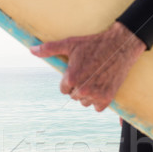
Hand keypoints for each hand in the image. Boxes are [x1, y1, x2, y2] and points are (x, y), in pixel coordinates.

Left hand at [30, 21, 145, 111]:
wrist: (121, 45)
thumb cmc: (94, 43)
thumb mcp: (70, 43)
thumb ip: (49, 49)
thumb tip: (31, 50)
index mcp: (71, 78)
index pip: (64, 89)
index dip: (70, 80)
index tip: (79, 71)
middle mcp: (82, 89)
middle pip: (74, 96)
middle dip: (79, 87)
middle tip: (89, 73)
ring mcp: (95, 95)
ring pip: (85, 102)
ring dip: (88, 95)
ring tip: (96, 79)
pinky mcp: (107, 98)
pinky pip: (97, 108)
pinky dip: (99, 100)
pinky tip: (102, 87)